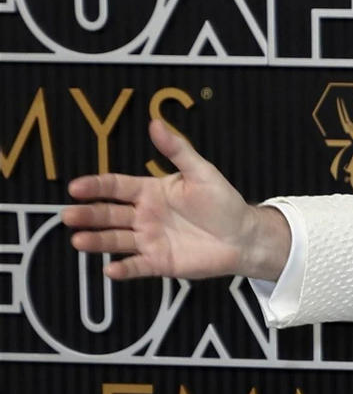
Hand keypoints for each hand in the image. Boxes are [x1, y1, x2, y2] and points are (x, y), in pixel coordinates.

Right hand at [61, 118, 288, 284]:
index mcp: (149, 191)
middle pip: (109, 214)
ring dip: (96, 241)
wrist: (244, 236)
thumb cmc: (223, 202)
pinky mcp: (159, 262)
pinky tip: (110, 270)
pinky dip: (123, 269)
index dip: (95, 186)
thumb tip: (155, 122)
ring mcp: (149, 240)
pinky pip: (137, 266)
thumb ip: (177, 150)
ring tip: (78, 241)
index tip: (75, 187)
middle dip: (88, 215)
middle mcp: (143, 216)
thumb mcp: (201, 172)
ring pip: (116, 240)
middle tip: (68, 215)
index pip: (115, 187)